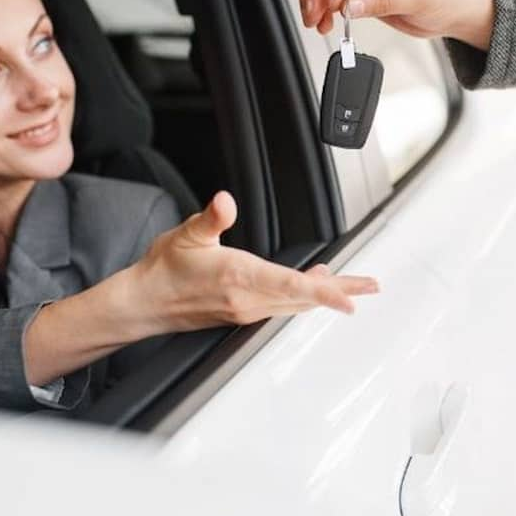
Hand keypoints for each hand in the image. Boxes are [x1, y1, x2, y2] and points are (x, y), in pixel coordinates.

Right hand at [126, 191, 378, 333]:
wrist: (144, 303)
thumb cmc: (164, 269)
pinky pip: (283, 306)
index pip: (290, 286)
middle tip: (371, 286)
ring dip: (325, 294)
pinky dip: (304, 296)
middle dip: (340, 291)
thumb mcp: (186, 235)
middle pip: (304, 298)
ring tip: (352, 287)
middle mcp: (247, 300)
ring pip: (296, 304)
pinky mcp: (242, 313)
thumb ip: (211, 218)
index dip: (324, 292)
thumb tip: (225, 202)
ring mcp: (246, 310)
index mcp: (238, 278)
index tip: (351, 299)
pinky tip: (312, 285)